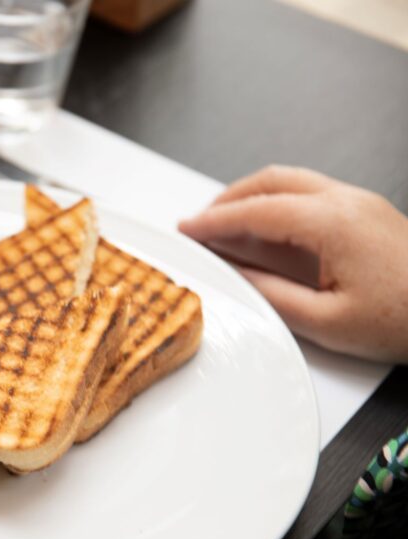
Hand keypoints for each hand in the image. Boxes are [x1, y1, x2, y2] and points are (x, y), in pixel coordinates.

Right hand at [179, 165, 407, 361]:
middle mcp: (346, 201)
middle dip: (227, 198)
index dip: (214, 220)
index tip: (187, 229)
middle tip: (200, 223)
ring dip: (252, 197)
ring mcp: (360, 202)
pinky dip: (277, 203)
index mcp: (332, 223)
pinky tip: (266, 230)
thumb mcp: (325, 321)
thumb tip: (235, 276)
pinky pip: (311, 193)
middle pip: (271, 182)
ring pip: (291, 182)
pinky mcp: (368, 212)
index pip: (256, 211)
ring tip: (226, 224)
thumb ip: (271, 294)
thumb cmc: (406, 319)